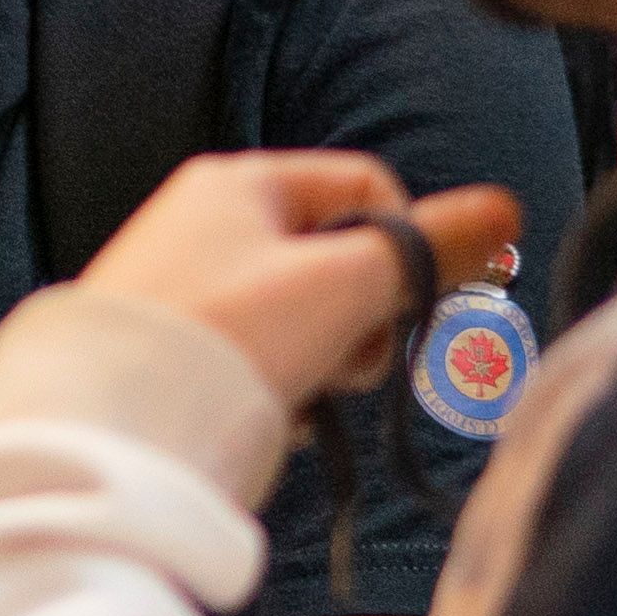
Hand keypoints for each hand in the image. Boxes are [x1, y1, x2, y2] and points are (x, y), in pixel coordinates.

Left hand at [80, 152, 521, 409]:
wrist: (112, 433)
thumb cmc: (229, 339)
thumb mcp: (345, 284)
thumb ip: (428, 249)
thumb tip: (505, 212)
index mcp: (241, 182)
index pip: (368, 188)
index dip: (409, 246)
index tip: (412, 306)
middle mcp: (202, 221)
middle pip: (334, 256)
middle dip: (364, 314)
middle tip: (354, 359)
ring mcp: (179, 286)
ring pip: (299, 315)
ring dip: (324, 357)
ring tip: (303, 393)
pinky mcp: (165, 349)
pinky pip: (254, 357)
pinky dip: (276, 385)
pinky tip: (266, 416)